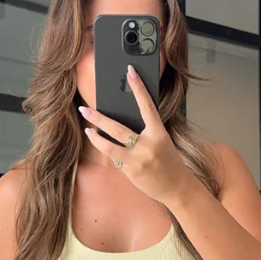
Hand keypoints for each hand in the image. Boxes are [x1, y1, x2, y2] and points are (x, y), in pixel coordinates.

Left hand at [79, 64, 190, 207]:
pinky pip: (116, 160)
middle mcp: (147, 146)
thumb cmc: (169, 162)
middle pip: (117, 128)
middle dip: (97, 118)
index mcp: (159, 134)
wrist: (176, 187)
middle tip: (84, 108)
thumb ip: (146, 132)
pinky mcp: (130, 172)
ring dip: (95, 138)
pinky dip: (113, 154)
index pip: (147, 106)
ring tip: (88, 130)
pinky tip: (110, 150)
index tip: (130, 72)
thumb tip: (124, 120)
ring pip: (109, 147)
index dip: (138, 88)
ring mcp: (137, 161)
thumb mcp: (162, 142)